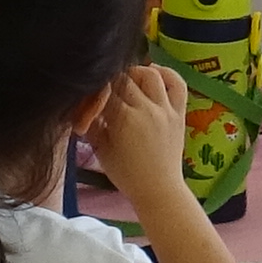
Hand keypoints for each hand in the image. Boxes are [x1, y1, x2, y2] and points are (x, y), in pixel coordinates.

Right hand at [90, 63, 192, 212]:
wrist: (158, 189)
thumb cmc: (126, 173)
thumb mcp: (100, 149)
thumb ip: (91, 124)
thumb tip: (82, 105)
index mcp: (123, 118)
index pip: (105, 89)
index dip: (94, 89)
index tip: (90, 96)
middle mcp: (146, 108)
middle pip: (124, 78)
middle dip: (111, 81)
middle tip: (105, 91)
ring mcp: (165, 109)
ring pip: (149, 74)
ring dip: (135, 73)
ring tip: (128, 82)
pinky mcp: (179, 112)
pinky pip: (176, 83)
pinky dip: (165, 73)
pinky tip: (153, 75)